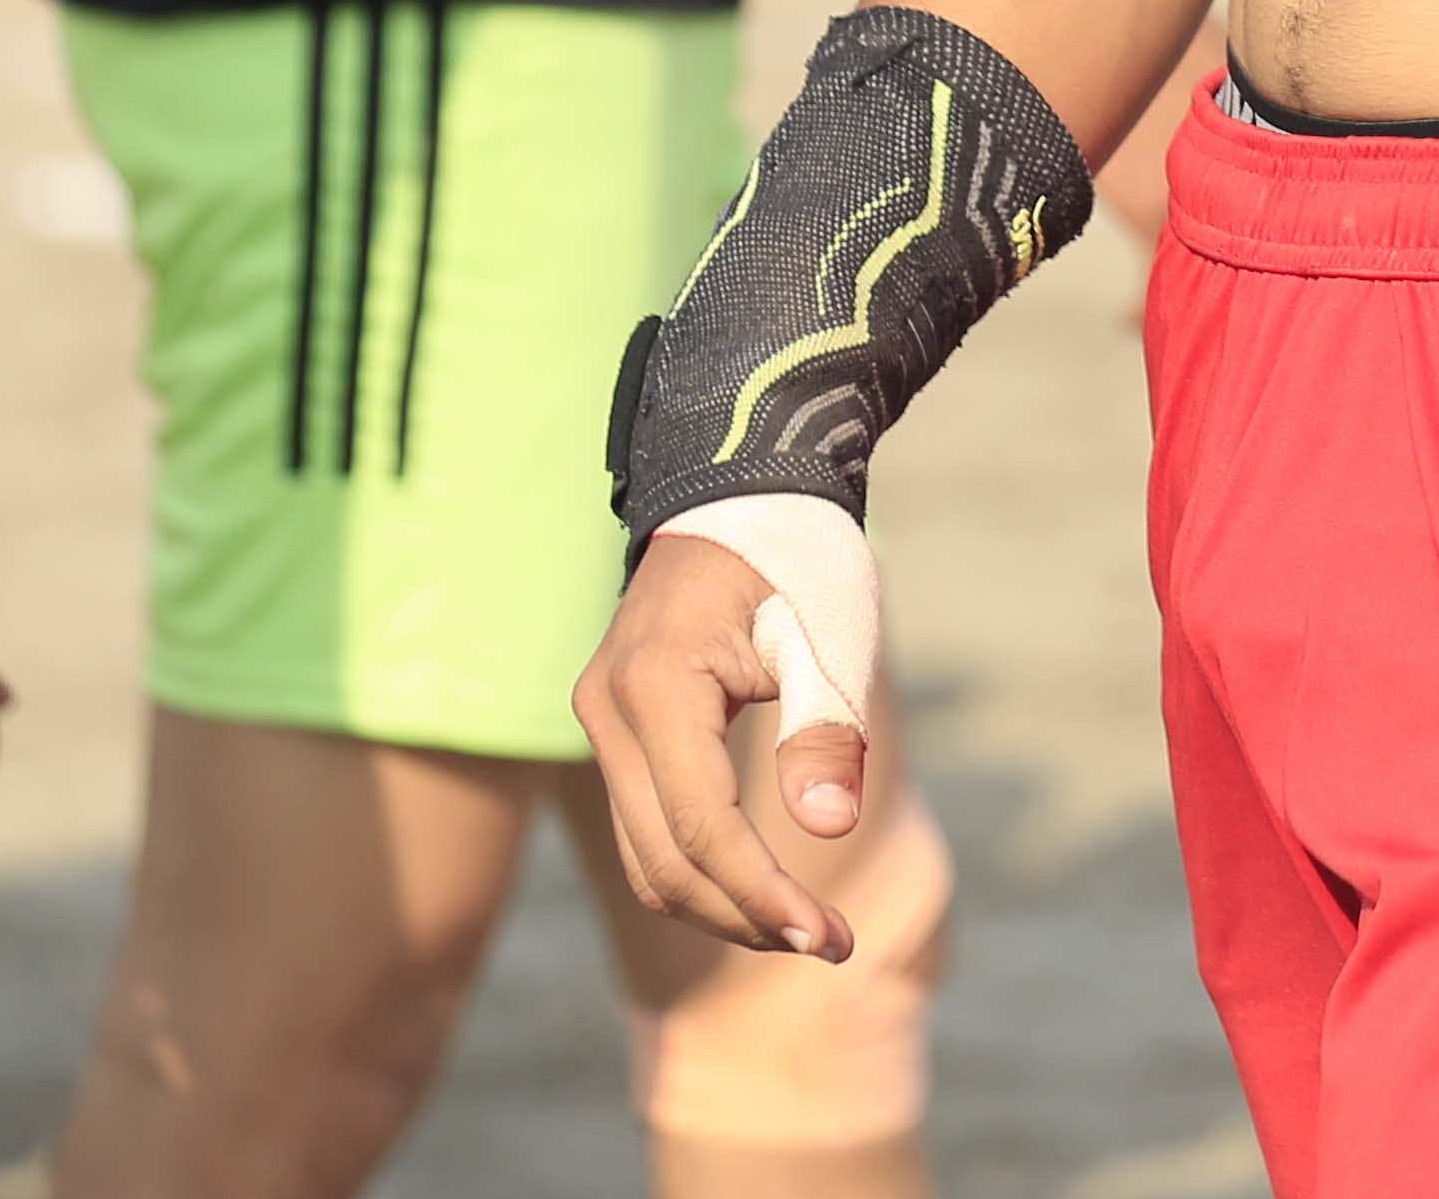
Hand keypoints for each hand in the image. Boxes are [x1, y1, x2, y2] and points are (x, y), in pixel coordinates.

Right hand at [574, 528, 863, 961]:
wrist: (742, 495)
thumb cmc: (796, 554)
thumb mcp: (827, 630)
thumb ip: (824, 727)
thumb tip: (829, 826)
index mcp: (656, 685)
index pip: (701, 826)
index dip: (763, 894)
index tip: (829, 938)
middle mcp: (608, 712)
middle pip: (664, 862)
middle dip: (746, 917)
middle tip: (834, 944)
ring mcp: (603, 724)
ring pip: (649, 858)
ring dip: (724, 906)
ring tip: (809, 928)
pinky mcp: (620, 733)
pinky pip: (650, 829)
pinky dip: (705, 871)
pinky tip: (768, 889)